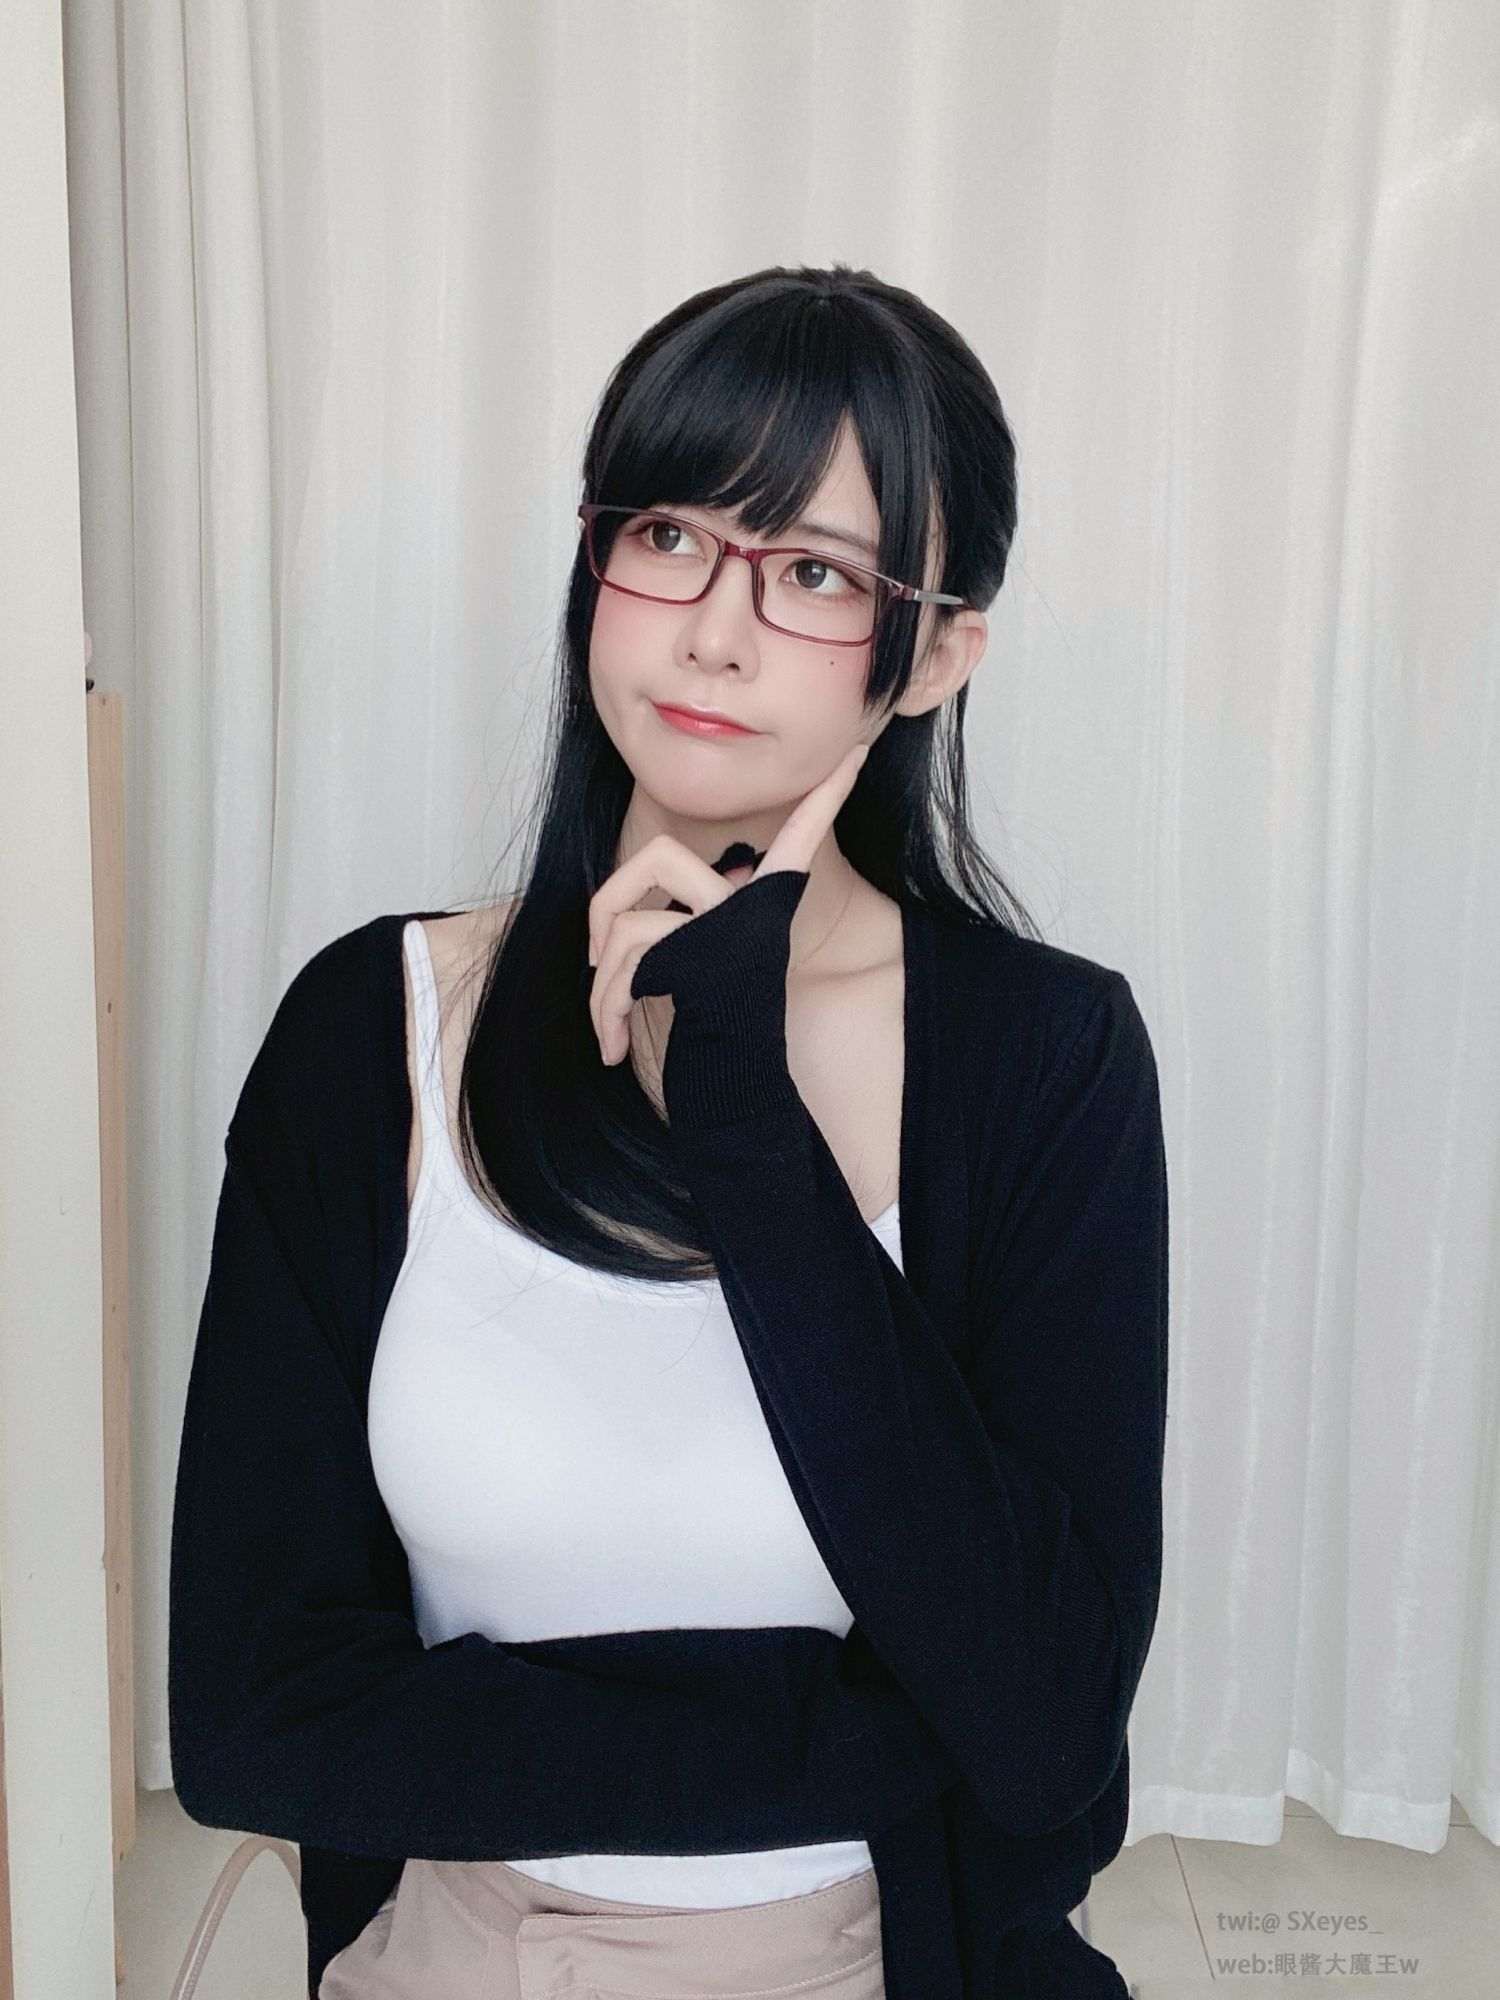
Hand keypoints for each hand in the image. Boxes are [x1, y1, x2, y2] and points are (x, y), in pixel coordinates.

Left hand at [586, 742, 869, 1066]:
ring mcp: (730, 937)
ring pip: (632, 924)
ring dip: (600, 985)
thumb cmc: (714, 1038)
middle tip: (593, 949)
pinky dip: (604, 1007)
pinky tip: (612, 1046)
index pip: (799, 838)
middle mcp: (753, 913)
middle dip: (606, 899)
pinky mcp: (706, 967)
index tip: (857, 752)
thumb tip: (619, 920)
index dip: (825, 798)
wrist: (729, 1097)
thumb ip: (680, 928)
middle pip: (661, 852)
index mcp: (760, 907)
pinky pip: (629, 962)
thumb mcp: (695, 971)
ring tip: (606, 1025)